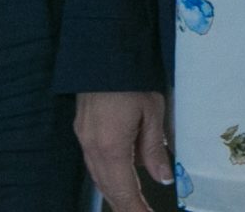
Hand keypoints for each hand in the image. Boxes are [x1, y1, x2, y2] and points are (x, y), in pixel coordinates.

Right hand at [76, 90, 171, 211]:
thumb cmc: (132, 79)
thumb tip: (162, 178)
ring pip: (98, 177)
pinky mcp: (82, 128)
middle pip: (107, 188)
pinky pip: (93, 162)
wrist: (103, 49)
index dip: (136, 210)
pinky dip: (107, 175)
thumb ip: (154, 149)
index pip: (124, 192)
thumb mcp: (152, 112)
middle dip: (124, 205)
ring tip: (133, 201)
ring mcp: (83, 138)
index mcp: (111, 147)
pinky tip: (120, 173)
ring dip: (115, 191)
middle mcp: (92, 147)